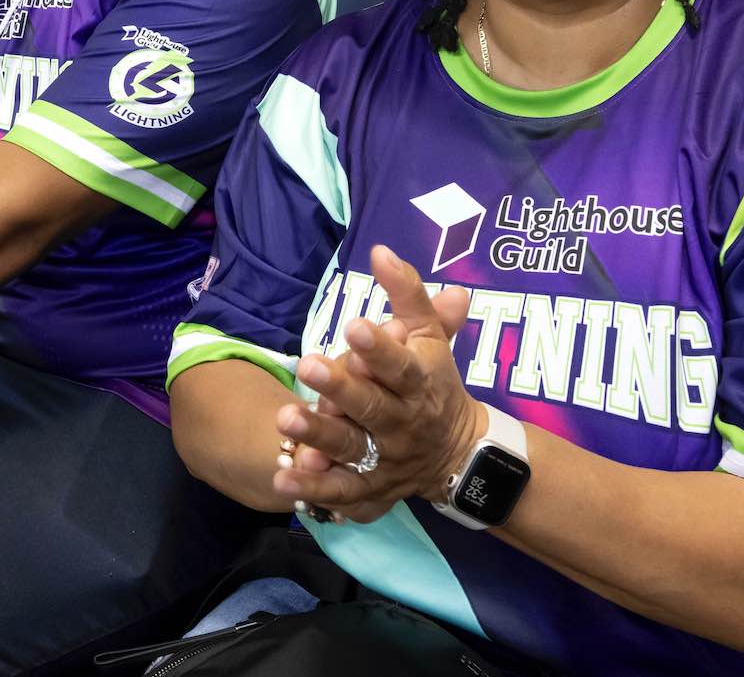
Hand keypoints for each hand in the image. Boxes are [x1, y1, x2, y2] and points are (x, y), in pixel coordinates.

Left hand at [272, 245, 479, 524]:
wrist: (460, 451)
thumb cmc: (435, 381)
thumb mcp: (431, 337)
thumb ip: (409, 296)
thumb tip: (381, 250)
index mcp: (420, 383)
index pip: (401, 365)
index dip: (380, 348)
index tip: (354, 326)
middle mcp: (404, 423)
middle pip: (372, 407)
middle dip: (341, 388)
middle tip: (308, 365)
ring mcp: (388, 459)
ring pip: (352, 450)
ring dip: (319, 437)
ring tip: (284, 420)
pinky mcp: (372, 489)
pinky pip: (342, 493)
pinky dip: (314, 491)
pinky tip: (283, 481)